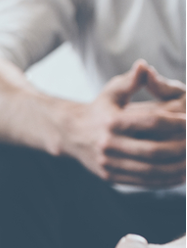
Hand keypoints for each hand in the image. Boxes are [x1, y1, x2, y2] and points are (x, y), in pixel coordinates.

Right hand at [64, 60, 186, 187]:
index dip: (175, 123)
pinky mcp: (110, 177)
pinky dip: (165, 181)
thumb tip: (143, 65)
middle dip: (181, 148)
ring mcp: (108, 163)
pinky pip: (143, 182)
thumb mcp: (112, 91)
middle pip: (153, 150)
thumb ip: (131, 80)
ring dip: (177, 168)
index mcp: (111, 121)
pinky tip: (181, 175)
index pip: (150, 122)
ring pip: (150, 170)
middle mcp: (108, 144)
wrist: (71, 134)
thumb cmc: (100, 108)